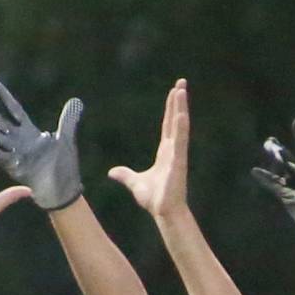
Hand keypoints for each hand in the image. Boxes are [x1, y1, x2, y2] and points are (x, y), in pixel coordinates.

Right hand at [0, 79, 83, 210]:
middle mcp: (20, 141)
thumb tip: (76, 101)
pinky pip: (0, 157)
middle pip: (0, 121)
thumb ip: (68, 120)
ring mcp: (15, 154)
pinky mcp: (14, 168)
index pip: (15, 110)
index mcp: (31, 132)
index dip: (5, 97)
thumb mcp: (66, 139)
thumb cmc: (65, 166)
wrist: (63, 191)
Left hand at [109, 79, 189, 219]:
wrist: (163, 212)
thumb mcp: (135, 183)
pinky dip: (181, 128)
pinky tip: (181, 115)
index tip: (175, 91)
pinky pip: (180, 142)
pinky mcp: (178, 162)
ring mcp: (177, 154)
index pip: (168, 123)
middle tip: (182, 82)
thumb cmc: (155, 199)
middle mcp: (173, 149)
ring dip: (181, 108)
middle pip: (175, 119)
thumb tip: (112, 172)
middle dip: (179, 101)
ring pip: (180, 126)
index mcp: (166, 151)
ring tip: (182, 90)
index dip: (171, 107)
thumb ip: (125, 175)